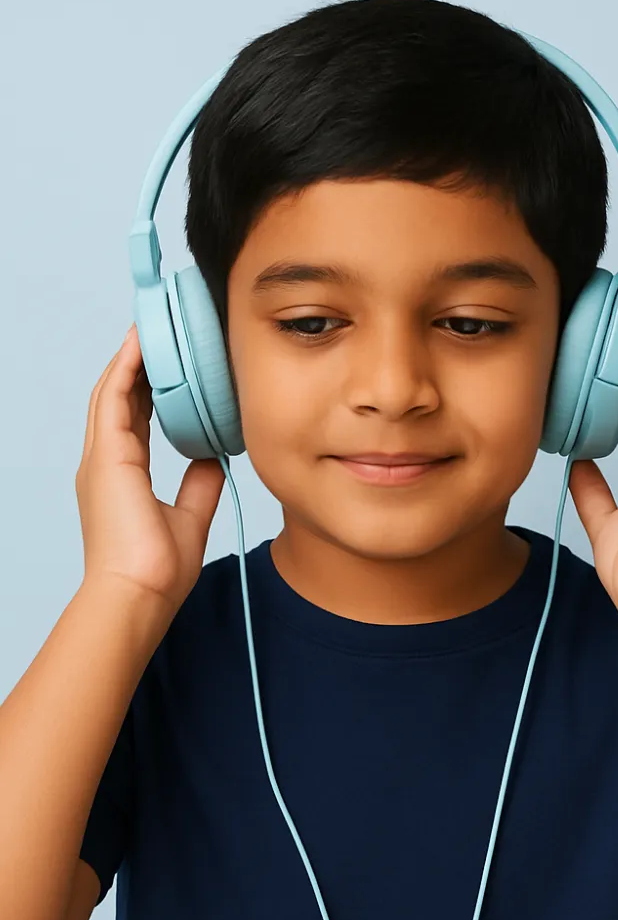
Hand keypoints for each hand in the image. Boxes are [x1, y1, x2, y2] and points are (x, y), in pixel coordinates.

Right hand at [75, 324, 224, 616]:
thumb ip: (199, 482)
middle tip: (161, 332)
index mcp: (122, 474)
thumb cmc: (158, 569)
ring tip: (151, 326)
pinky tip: (140, 343)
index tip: (170, 363)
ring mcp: (101, 457)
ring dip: (131, 357)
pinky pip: (114, 398)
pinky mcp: (106, 456)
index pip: (136, 417)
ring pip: (113, 391)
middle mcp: (106, 462)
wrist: (140, 594)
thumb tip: (215, 455)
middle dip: (140, 364)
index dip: (150, 387)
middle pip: (121, 397)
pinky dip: (126, 368)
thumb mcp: (190, 515)